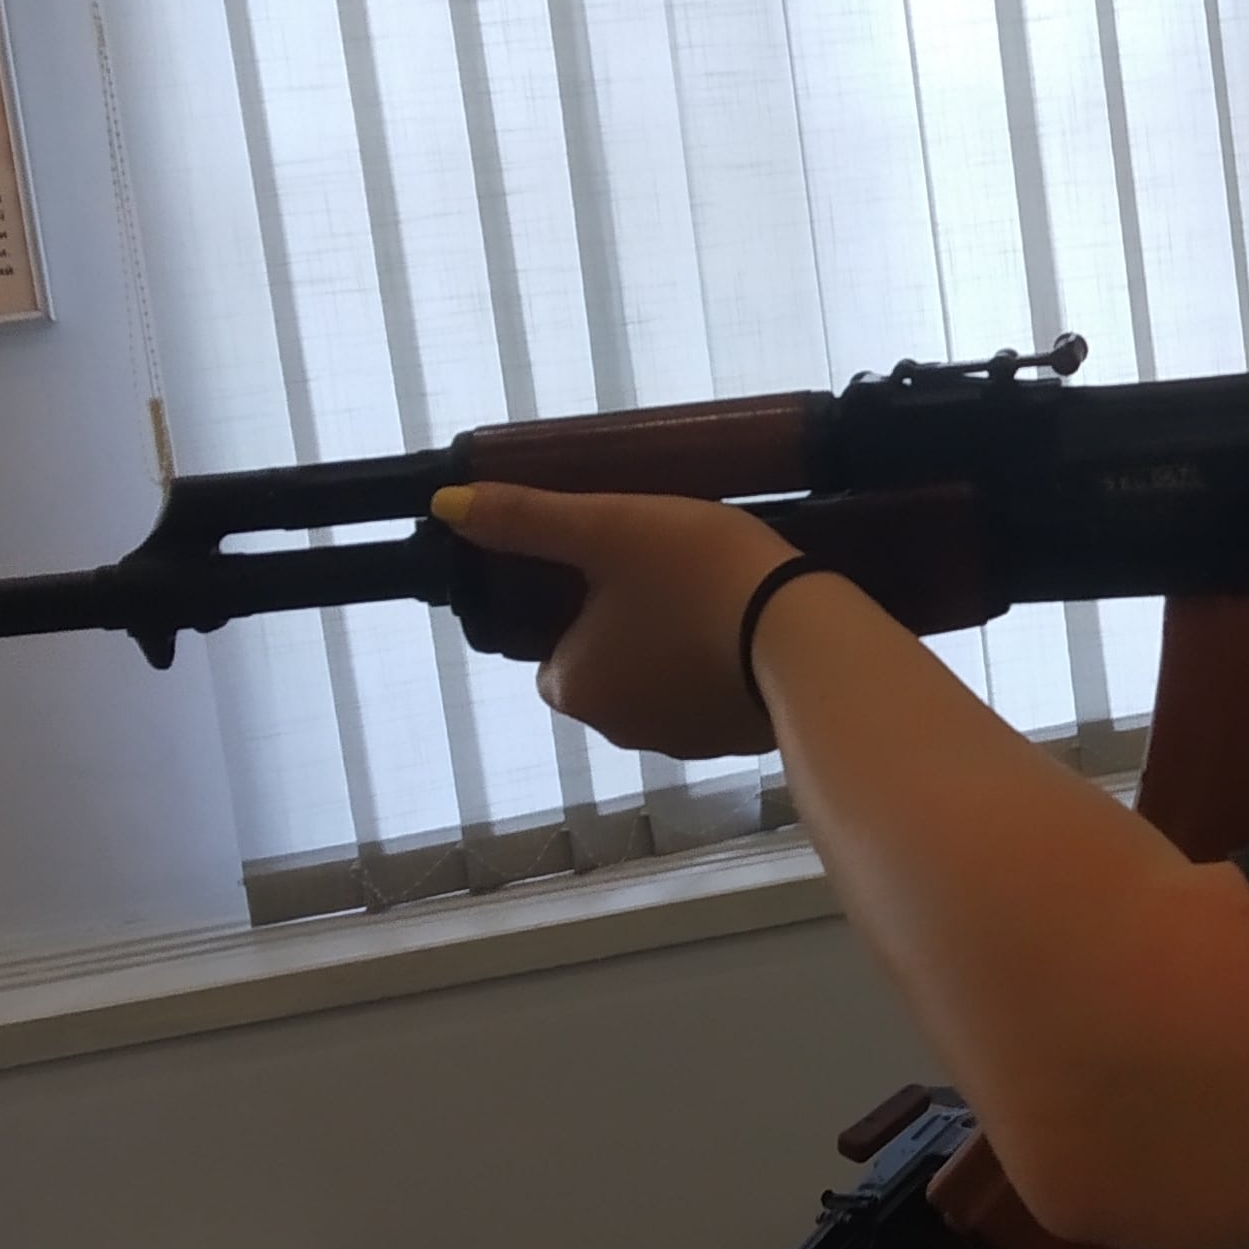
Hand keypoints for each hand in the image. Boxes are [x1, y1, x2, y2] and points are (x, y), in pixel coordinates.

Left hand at [431, 483, 793, 758]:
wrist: (805, 636)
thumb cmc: (696, 576)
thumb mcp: (608, 528)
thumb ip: (527, 518)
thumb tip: (443, 506)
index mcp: (572, 685)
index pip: (552, 655)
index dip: (578, 613)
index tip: (617, 576)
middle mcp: (616, 728)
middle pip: (607, 671)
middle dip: (630, 634)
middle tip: (671, 577)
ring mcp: (681, 742)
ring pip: (660, 688)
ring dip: (676, 655)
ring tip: (715, 601)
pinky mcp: (735, 742)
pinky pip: (710, 702)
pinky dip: (719, 674)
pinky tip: (748, 634)